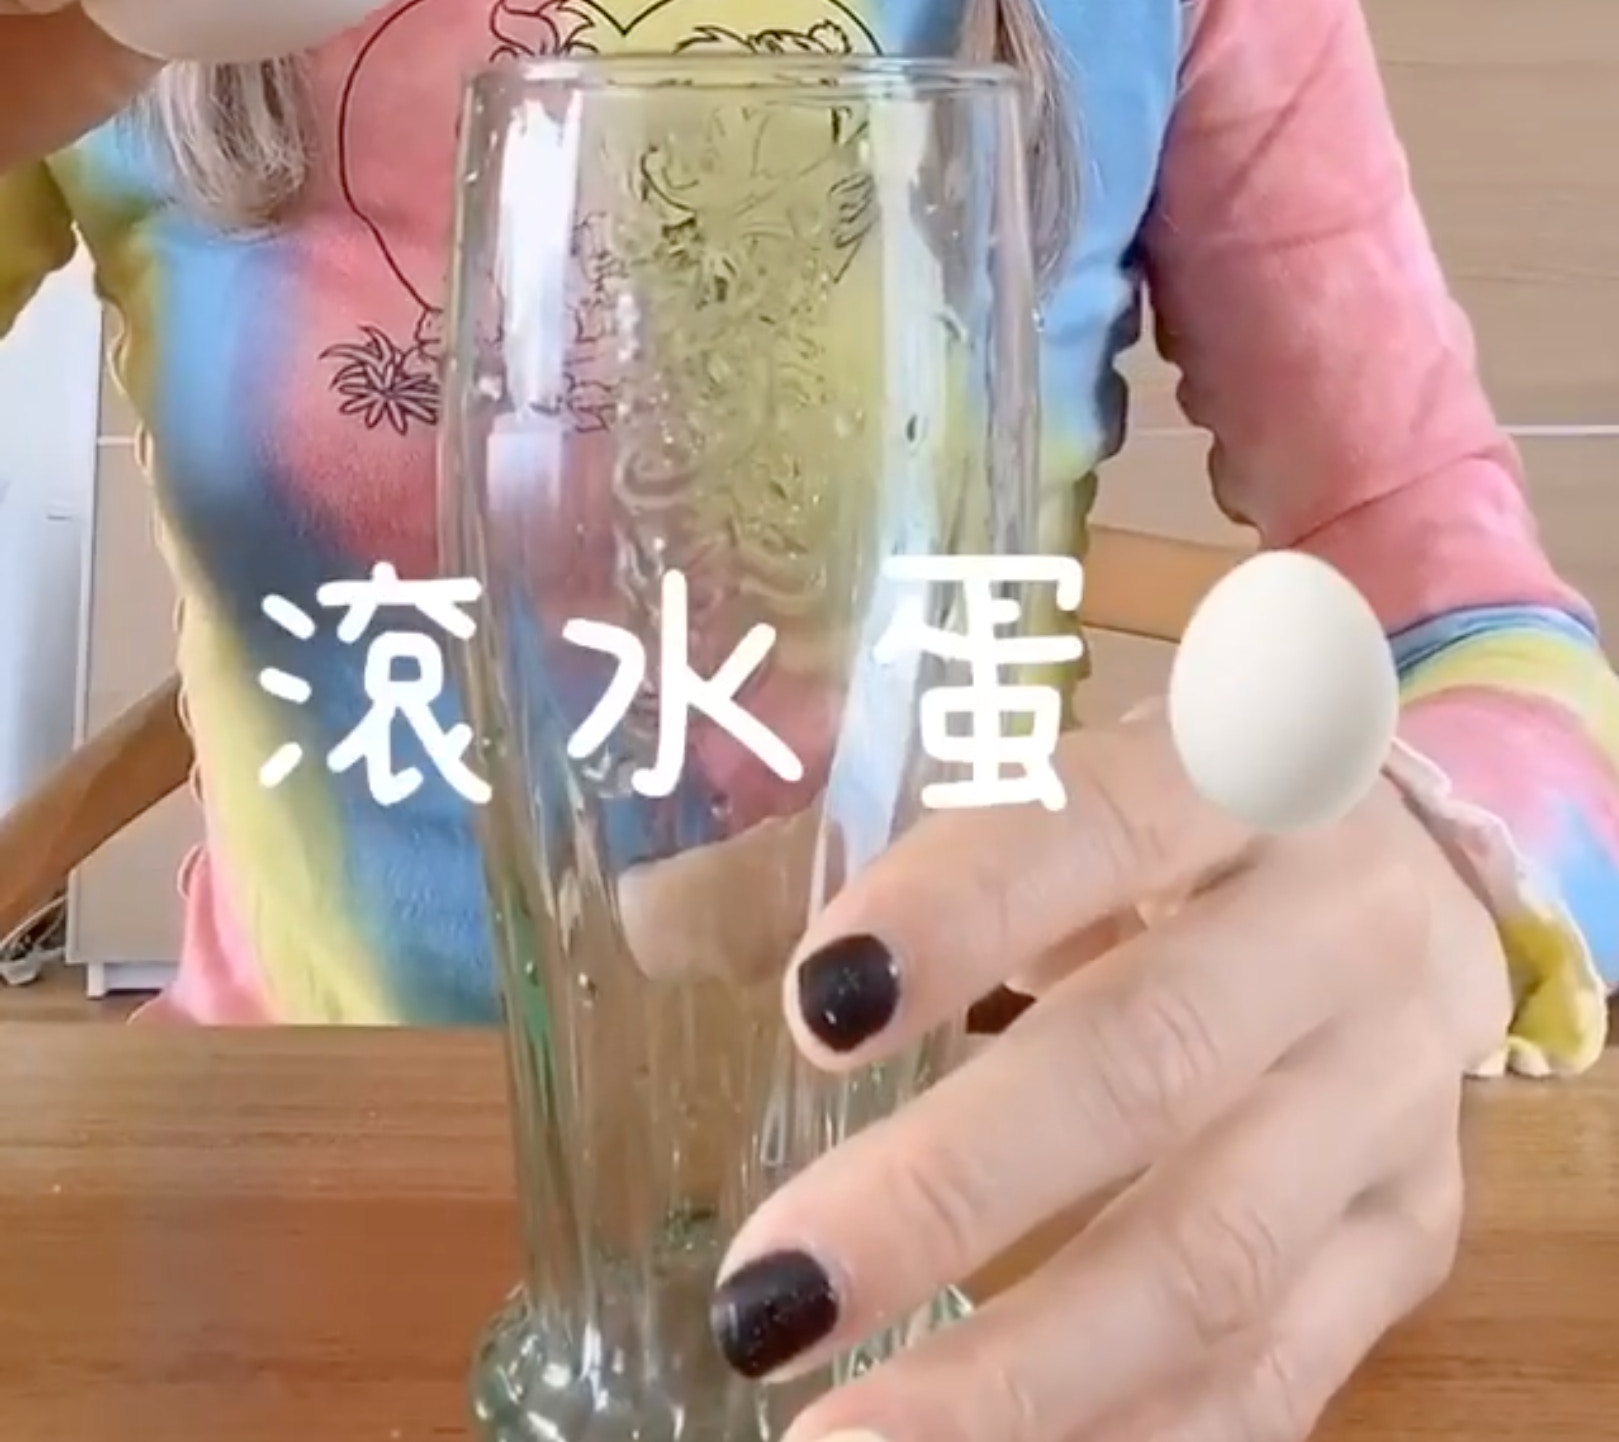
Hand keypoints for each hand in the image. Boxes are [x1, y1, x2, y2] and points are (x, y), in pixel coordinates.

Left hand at [710, 706, 1512, 1441]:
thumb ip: (849, 852)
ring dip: (1021, 1376)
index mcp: (1244, 768)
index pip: (1103, 824)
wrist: (1411, 889)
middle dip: (952, 1194)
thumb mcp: (1044, 790)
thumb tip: (648, 929)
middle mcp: (1344, 926)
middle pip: (1155, 1063)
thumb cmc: (1173, 829)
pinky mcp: (1414, 1238)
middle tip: (768, 1300)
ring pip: (1218, 1256)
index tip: (811, 1012)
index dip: (964, 912)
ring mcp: (1394, 1096)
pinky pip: (1278, 1379)